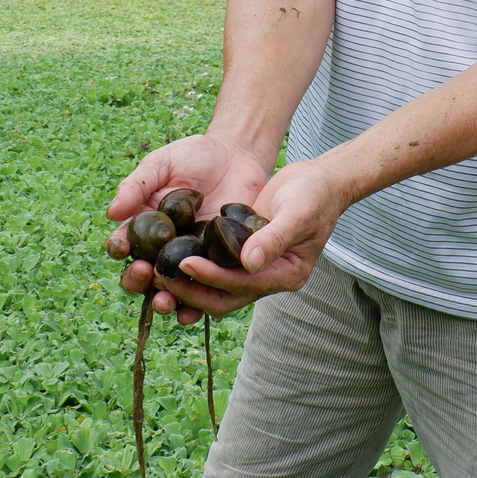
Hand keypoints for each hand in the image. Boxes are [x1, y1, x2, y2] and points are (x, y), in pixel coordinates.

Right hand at [104, 133, 270, 322]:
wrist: (237, 156)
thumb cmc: (194, 156)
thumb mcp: (163, 163)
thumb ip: (137, 185)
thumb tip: (111, 213)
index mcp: (143, 226)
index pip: (122, 244)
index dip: (118, 249)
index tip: (121, 247)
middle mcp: (161, 249)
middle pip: (141, 275)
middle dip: (137, 280)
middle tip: (144, 273)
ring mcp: (189, 260)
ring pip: (169, 290)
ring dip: (163, 300)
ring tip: (166, 301)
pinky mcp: (217, 266)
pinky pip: (204, 291)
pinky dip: (197, 306)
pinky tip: (195, 310)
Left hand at [153, 154, 353, 320]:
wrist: (319, 180)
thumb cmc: (315, 194)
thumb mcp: (299, 212)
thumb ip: (275, 237)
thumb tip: (250, 263)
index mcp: (286, 275)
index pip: (242, 285)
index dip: (212, 277)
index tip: (184, 264)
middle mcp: (269, 278)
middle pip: (223, 297)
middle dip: (191, 291)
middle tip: (159, 276)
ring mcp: (255, 269)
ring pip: (215, 287)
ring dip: (187, 284)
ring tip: (157, 271)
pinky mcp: (242, 254)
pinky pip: (215, 266)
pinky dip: (193, 265)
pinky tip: (169, 254)